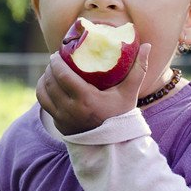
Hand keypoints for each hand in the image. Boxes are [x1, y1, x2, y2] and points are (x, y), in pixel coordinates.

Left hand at [36, 43, 150, 135]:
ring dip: (44, 79)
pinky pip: (44, 104)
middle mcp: (70, 109)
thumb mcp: (130, 92)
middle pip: (51, 82)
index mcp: (86, 99)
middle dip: (49, 68)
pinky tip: (48, 85)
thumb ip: (139, 69)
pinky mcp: (58, 124)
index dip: (56, 63)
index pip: (62, 76)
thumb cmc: (122, 115)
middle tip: (54, 59)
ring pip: (44, 93)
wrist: (114, 145)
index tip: (56, 53)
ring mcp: (62, 118)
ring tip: (50, 71)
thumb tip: (147, 45)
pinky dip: (43, 92)